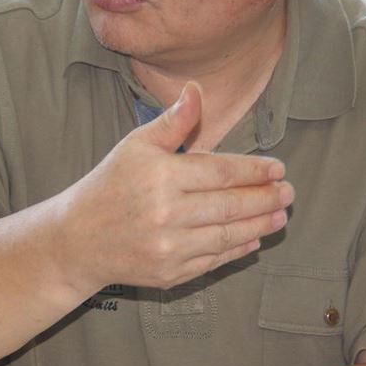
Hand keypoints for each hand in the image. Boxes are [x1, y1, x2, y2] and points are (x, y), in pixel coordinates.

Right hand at [59, 82, 292, 291]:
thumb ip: (173, 122)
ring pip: (227, 235)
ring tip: (279, 215)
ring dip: (260, 225)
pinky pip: (213, 261)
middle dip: (266, 199)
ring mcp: (169, 248)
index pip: (222, 172)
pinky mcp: (170, 274)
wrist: (76, 241)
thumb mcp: (136, 146)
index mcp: (162, 176)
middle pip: (231, 205)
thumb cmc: (110, 185)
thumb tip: (197, 90)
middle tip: (289, 192)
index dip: (255, 171)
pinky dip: (237, 249)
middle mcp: (167, 214)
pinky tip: (253, 238)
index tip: (278, 169)